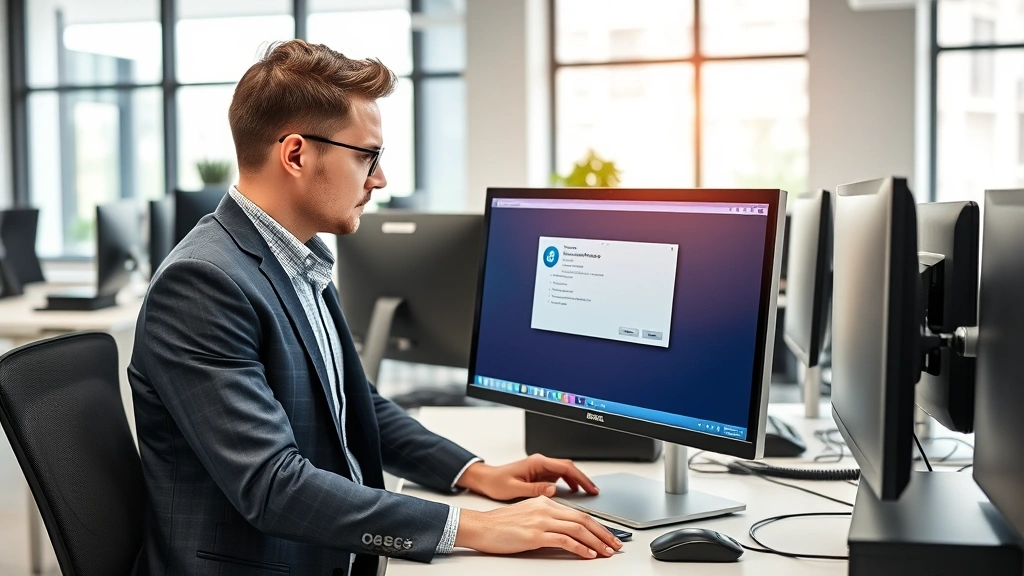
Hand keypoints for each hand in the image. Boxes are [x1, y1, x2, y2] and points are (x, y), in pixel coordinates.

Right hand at [455, 496, 622, 557]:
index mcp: (545, 501)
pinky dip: (580, 547)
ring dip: (596, 542)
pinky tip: (588, 554)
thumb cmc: (500, 525)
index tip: (607, 536)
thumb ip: (547, 518)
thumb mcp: (528, 515)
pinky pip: (564, 539)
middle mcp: (545, 508)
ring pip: (577, 529)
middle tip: (615, 544)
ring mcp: (541, 520)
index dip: (597, 525)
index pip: (578, 513)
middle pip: (583, 519)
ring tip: (606, 552)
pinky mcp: (535, 534)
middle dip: (603, 533)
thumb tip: (566, 531)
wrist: (481, 526)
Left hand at [456, 454, 599, 500]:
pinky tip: (572, 491)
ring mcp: (540, 467)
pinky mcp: (539, 473)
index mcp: (537, 463)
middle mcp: (540, 463)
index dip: (581, 478)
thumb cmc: (497, 483)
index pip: (565, 468)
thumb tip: (553, 490)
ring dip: (577, 480)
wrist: (486, 479)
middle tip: (594, 491)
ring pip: (564, 471)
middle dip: (583, 479)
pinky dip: (568, 482)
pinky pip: (558, 476)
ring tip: (587, 492)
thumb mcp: (515, 489)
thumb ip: (535, 490)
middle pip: (568, 468)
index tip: (590, 488)